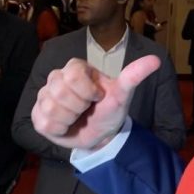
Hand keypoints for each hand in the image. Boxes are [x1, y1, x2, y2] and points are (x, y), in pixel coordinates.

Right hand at [31, 55, 160, 149]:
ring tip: (78, 117)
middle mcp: (57, 77)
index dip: (88, 92)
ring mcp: (44, 95)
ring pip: (51, 108)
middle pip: (60, 92)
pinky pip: (44, 122)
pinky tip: (67, 125)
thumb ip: (135, 75)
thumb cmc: (110, 109)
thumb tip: (156, 59)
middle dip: (79, 106)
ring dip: (70, 118)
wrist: (100, 134)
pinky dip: (60, 129)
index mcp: (76, 68)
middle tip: (87, 109)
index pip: (73, 76)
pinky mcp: (37, 114)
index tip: (97, 97)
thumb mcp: (124, 93)